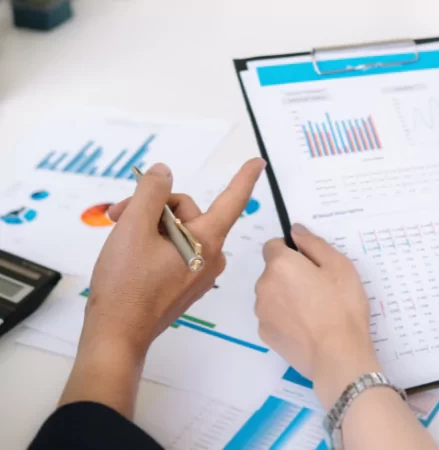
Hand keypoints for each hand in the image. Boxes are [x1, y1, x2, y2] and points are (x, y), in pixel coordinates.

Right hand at [82, 159, 265, 354]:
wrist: (117, 335)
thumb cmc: (127, 283)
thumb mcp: (134, 228)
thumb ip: (151, 192)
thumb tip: (164, 173)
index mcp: (207, 241)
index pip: (232, 200)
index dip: (244, 178)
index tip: (258, 161)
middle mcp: (211, 257)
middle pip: (189, 212)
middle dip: (153, 206)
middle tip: (119, 213)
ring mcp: (200, 273)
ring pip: (179, 230)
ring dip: (149, 223)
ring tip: (119, 230)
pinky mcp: (186, 284)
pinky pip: (177, 250)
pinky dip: (155, 242)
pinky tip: (130, 249)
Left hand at [255, 224, 380, 408]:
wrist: (336, 356)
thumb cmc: (342, 307)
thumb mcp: (339, 266)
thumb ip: (313, 243)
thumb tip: (295, 229)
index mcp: (281, 264)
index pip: (273, 245)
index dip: (291, 251)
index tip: (311, 263)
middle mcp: (264, 284)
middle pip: (273, 271)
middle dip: (290, 274)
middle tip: (319, 288)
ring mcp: (262, 311)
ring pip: (272, 294)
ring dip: (286, 295)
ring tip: (314, 310)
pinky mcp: (265, 333)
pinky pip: (273, 315)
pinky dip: (285, 317)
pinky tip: (306, 327)